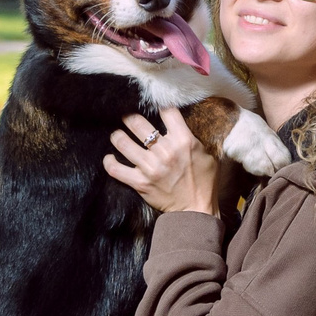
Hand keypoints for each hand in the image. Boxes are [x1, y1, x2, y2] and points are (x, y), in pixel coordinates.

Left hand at [104, 107, 219, 215]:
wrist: (196, 210)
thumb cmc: (204, 182)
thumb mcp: (207, 155)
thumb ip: (191, 138)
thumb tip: (178, 125)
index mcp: (184, 140)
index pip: (166, 111)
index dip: (158, 105)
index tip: (153, 105)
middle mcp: (165, 151)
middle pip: (137, 122)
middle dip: (129, 117)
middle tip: (127, 117)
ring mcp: (150, 167)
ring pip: (122, 142)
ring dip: (117, 135)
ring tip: (117, 134)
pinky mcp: (140, 182)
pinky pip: (115, 169)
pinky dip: (109, 162)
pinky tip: (109, 158)